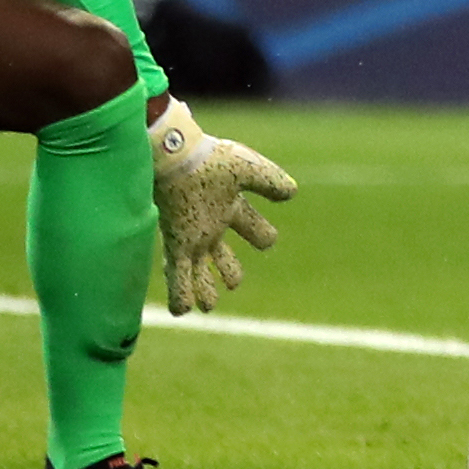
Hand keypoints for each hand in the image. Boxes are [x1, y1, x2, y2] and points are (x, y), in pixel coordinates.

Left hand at [150, 98, 295, 315]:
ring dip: (205, 289)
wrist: (176, 157)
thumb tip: (292, 192)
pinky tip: (182, 312)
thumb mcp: (249, 169)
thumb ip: (270, 181)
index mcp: (230, 204)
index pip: (251, 226)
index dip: (261, 235)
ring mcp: (192, 236)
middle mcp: (210, 223)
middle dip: (230, 269)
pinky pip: (178, 275)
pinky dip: (181, 294)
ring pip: (199, 270)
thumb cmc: (212, 159)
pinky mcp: (176, 243)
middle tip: (234, 282)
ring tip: (208, 308)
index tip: (266, 240)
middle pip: (222, 253)